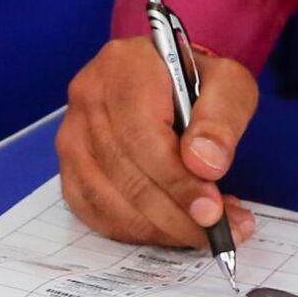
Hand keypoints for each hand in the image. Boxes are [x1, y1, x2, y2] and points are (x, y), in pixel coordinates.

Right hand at [57, 35, 260, 247]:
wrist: (169, 81)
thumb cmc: (199, 81)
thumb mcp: (228, 83)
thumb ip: (222, 118)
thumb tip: (205, 165)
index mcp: (125, 65)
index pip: (143, 135)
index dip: (177, 181)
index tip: (212, 210)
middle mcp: (88, 97)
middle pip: (124, 172)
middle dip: (174, 213)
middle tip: (217, 231)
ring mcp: (72, 135)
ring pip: (107, 200)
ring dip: (158, 228)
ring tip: (202, 231)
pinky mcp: (69, 168)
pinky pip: (96, 213)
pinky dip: (135, 231)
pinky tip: (170, 229)